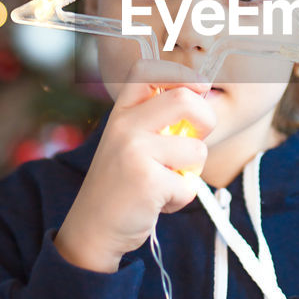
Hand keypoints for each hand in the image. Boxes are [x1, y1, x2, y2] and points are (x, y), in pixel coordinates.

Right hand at [55, 58, 215, 272]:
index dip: (181, 74)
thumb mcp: (129, 142)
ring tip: (165, 182)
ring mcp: (134, 152)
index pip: (148, 70)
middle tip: (195, 140)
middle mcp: (125, 126)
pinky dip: (180, 198)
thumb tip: (201, 97)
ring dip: (191, 172)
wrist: (92, 229)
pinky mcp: (147, 181)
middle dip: (206, 120)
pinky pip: (189, 185)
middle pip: (185, 99)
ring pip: (197, 149)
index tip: (197, 89)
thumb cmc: (121, 185)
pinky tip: (157, 202)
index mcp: (121, 113)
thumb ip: (156, 120)